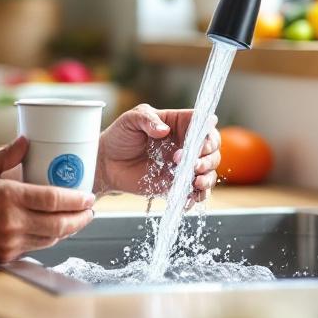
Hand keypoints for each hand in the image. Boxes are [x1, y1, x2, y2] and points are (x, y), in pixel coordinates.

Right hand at [0, 136, 95, 263]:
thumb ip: (8, 154)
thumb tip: (27, 139)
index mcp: (9, 197)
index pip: (53, 200)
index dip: (76, 200)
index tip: (88, 196)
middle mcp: (12, 222)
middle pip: (59, 224)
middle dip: (80, 218)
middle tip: (90, 210)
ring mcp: (9, 241)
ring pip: (50, 239)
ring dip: (67, 230)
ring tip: (76, 219)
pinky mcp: (5, 255)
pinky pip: (35, 248)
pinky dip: (48, 238)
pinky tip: (54, 230)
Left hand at [94, 104, 220, 203]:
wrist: (106, 162)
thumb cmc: (120, 136)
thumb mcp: (131, 120)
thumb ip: (147, 120)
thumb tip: (163, 130)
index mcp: (178, 124)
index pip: (203, 126)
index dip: (208, 135)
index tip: (201, 143)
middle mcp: (185, 145)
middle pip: (211, 150)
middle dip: (208, 158)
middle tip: (192, 164)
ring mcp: (182, 166)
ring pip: (208, 172)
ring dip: (207, 178)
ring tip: (195, 181)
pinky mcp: (175, 184)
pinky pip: (194, 192)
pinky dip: (197, 196)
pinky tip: (190, 197)